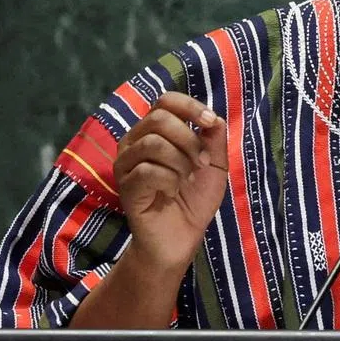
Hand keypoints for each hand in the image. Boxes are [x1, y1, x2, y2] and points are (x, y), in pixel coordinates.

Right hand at [113, 92, 228, 272]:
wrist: (180, 239)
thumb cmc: (194, 201)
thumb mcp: (214, 167)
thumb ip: (214, 140)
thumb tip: (214, 117)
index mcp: (154, 132)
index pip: (165, 101)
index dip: (190, 107)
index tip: (209, 123)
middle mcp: (135, 143)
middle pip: (158, 118)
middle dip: (189, 140)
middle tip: (202, 164)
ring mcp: (126, 164)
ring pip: (153, 143)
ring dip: (180, 162)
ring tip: (186, 180)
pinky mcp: (125, 186)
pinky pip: (147, 171)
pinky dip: (169, 181)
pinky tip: (171, 193)